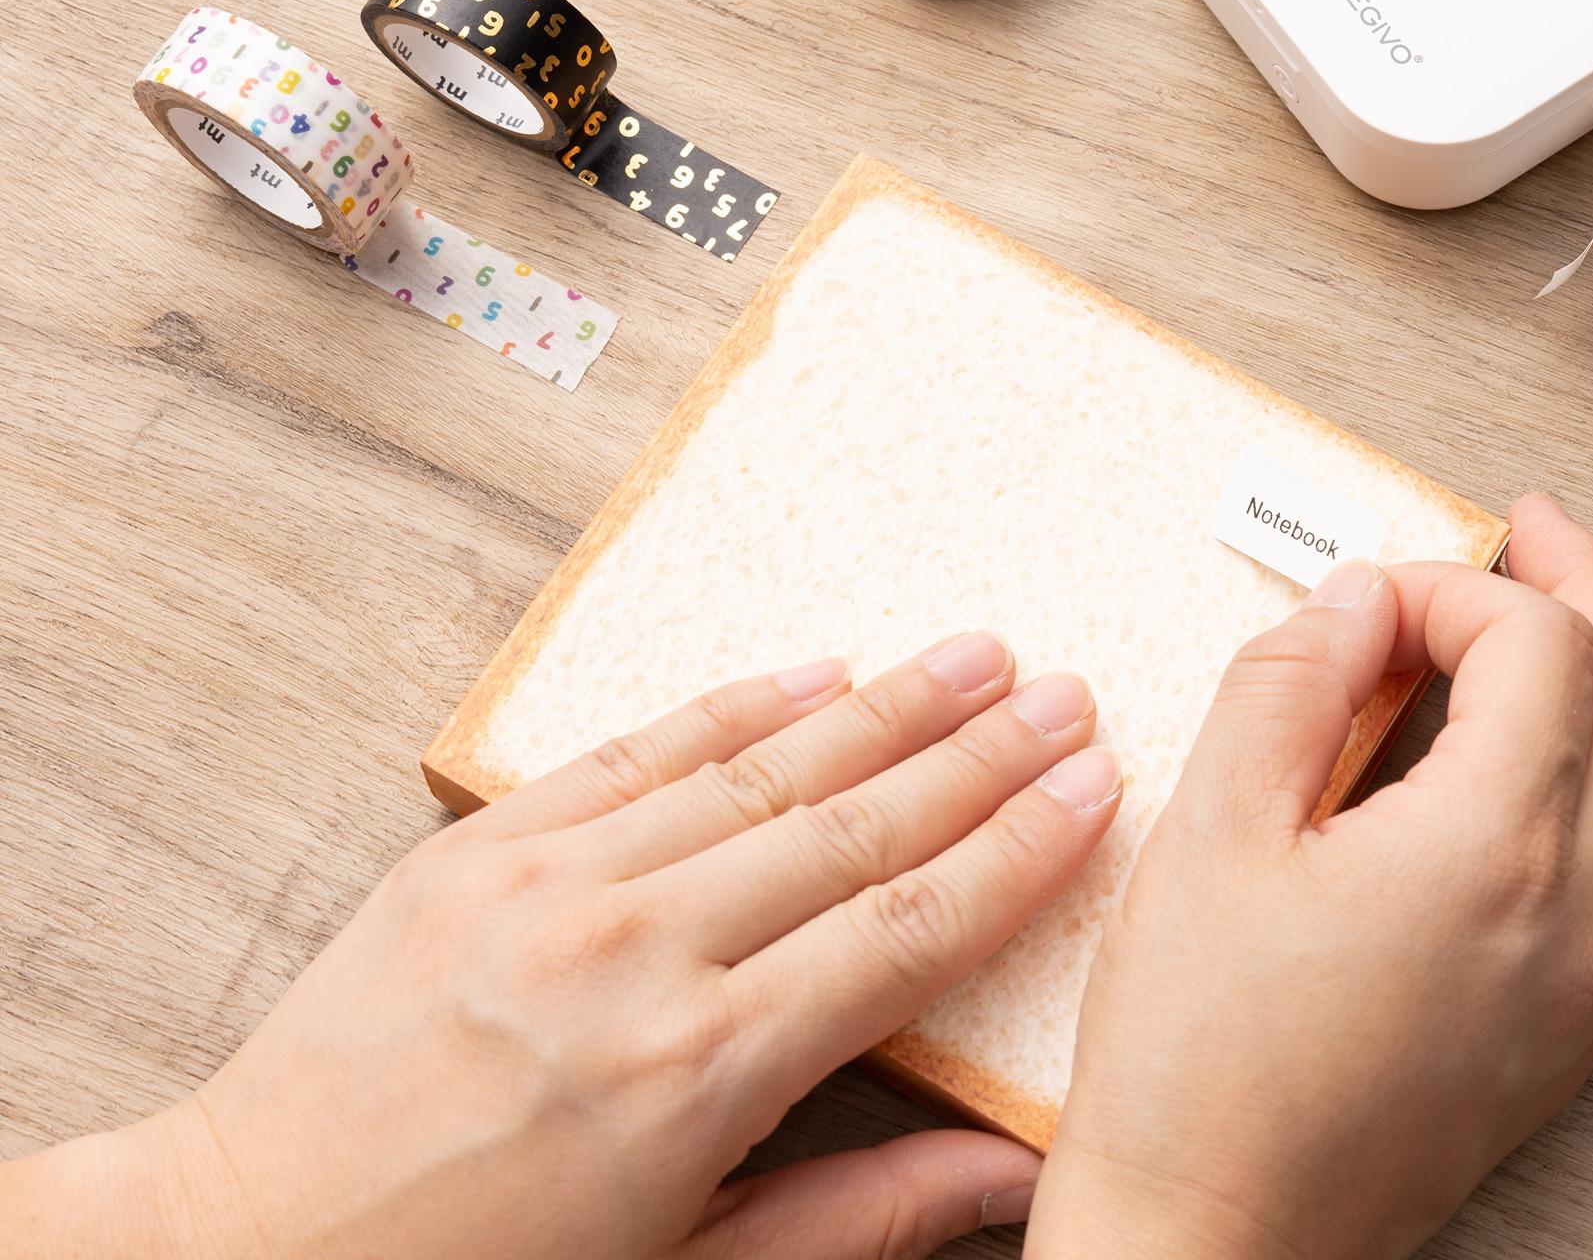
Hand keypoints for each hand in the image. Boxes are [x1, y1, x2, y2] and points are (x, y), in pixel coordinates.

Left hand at [4, 635, 1119, 1259]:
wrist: (241, 1245)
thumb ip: (858, 1213)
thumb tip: (1008, 1173)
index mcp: (700, 1073)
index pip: (906, 929)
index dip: (1016, 851)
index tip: (1091, 788)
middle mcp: (638, 953)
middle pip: (853, 824)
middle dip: (976, 753)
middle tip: (1062, 693)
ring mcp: (553, 881)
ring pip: (758, 765)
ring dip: (879, 703)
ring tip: (971, 652)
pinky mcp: (480, 845)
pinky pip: (634, 749)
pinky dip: (732, 705)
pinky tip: (809, 669)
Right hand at [1027, 494, 1592, 1259]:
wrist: (1215, 1244)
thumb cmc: (1196, 1056)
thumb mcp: (1209, 833)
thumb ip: (1287, 684)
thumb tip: (1352, 596)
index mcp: (1493, 853)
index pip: (1538, 645)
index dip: (1451, 587)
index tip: (1362, 604)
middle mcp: (1579, 915)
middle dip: (1586, 588)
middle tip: (1527, 530)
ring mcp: (1591, 983)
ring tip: (1543, 623)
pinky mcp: (1572, 1032)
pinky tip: (1539, 757)